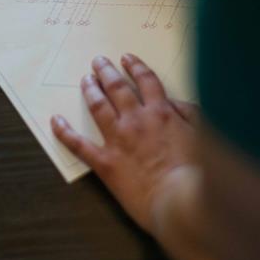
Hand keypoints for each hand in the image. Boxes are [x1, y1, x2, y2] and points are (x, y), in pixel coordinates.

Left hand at [51, 54, 197, 232]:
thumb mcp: (203, 136)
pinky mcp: (105, 162)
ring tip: (85, 80)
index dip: (135, 67)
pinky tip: (55, 120)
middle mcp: (136, 120)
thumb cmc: (197, 173)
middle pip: (117, 88)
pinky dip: (64, 131)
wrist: (181, 202)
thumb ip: (189, 114)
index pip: (146, 81)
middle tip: (97, 62)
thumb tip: (174, 103)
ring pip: (99, 106)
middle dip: (106, 72)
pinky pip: (79, 144)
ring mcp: (118, 140)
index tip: (126, 58)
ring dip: (90, 90)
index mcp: (161, 113)